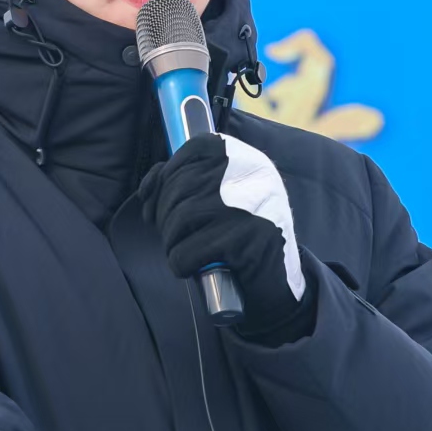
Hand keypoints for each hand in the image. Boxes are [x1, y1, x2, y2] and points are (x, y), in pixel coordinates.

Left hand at [139, 133, 312, 340]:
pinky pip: (187, 251)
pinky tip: (191, 267)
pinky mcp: (244, 242)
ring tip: (183, 250)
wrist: (283, 281)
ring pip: (179, 218)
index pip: (194, 149)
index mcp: (249, 158)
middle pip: (181, 185)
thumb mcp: (229, 194)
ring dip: (171, 241)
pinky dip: (180, 263)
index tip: (159, 201)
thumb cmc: (246, 235)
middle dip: (164, 215)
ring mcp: (248, 208)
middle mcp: (252, 175)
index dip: (166, 175)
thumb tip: (148, 187)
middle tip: (173, 235)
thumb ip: (191, 178)